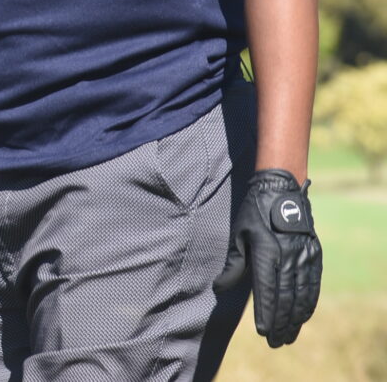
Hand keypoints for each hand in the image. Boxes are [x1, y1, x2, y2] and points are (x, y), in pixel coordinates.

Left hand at [214, 168, 321, 346]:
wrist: (280, 190)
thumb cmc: (253, 212)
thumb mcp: (238, 235)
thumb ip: (233, 264)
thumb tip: (219, 288)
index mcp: (267, 253)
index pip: (267, 291)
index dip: (266, 313)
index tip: (262, 331)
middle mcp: (289, 258)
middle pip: (286, 298)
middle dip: (281, 322)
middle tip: (275, 342)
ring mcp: (304, 257)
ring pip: (301, 295)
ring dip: (295, 318)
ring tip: (288, 336)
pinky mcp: (314, 254)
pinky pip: (313, 284)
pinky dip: (309, 302)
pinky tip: (303, 315)